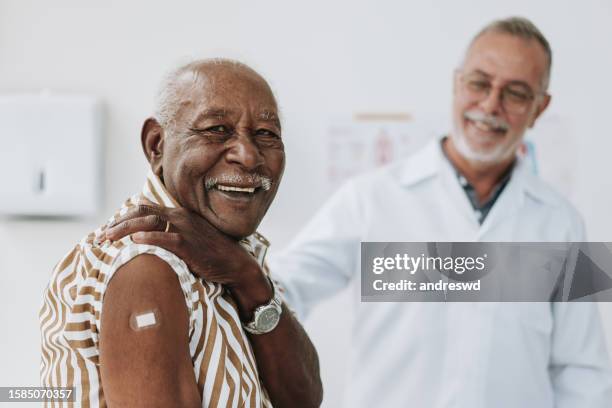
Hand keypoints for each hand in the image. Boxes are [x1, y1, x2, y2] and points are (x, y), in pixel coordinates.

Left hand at [102, 204, 271, 319]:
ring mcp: (185, 229)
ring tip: (107, 238)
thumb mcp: (188, 237)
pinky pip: (166, 238)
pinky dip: (150, 237)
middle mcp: (179, 217)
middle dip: (116, 224)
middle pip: (140, 212)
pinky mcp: (189, 244)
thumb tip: (143, 230)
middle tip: (99, 238)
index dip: (121, 218)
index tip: (105, 230)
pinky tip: (136, 240)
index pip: (143, 208)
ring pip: (149, 222)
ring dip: (125, 229)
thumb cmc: (210, 253)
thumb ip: (168, 231)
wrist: (234, 263)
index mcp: (177, 214)